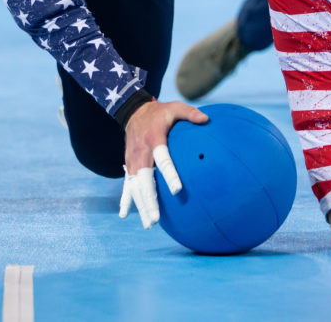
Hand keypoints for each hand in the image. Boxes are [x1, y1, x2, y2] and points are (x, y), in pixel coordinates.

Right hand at [118, 100, 208, 228]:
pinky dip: (125, 199)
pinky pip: (126, 184)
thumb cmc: (159, 112)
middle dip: (149, 201)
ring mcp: (132, 160)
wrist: (133, 111)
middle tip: (157, 219)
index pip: (163, 160)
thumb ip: (190, 113)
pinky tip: (123, 214)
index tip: (177, 190)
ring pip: (134, 187)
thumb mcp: (174, 107)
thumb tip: (207, 120)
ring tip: (149, 224)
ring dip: (141, 206)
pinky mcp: (128, 164)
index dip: (169, 175)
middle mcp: (141, 153)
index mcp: (154, 139)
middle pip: (144, 181)